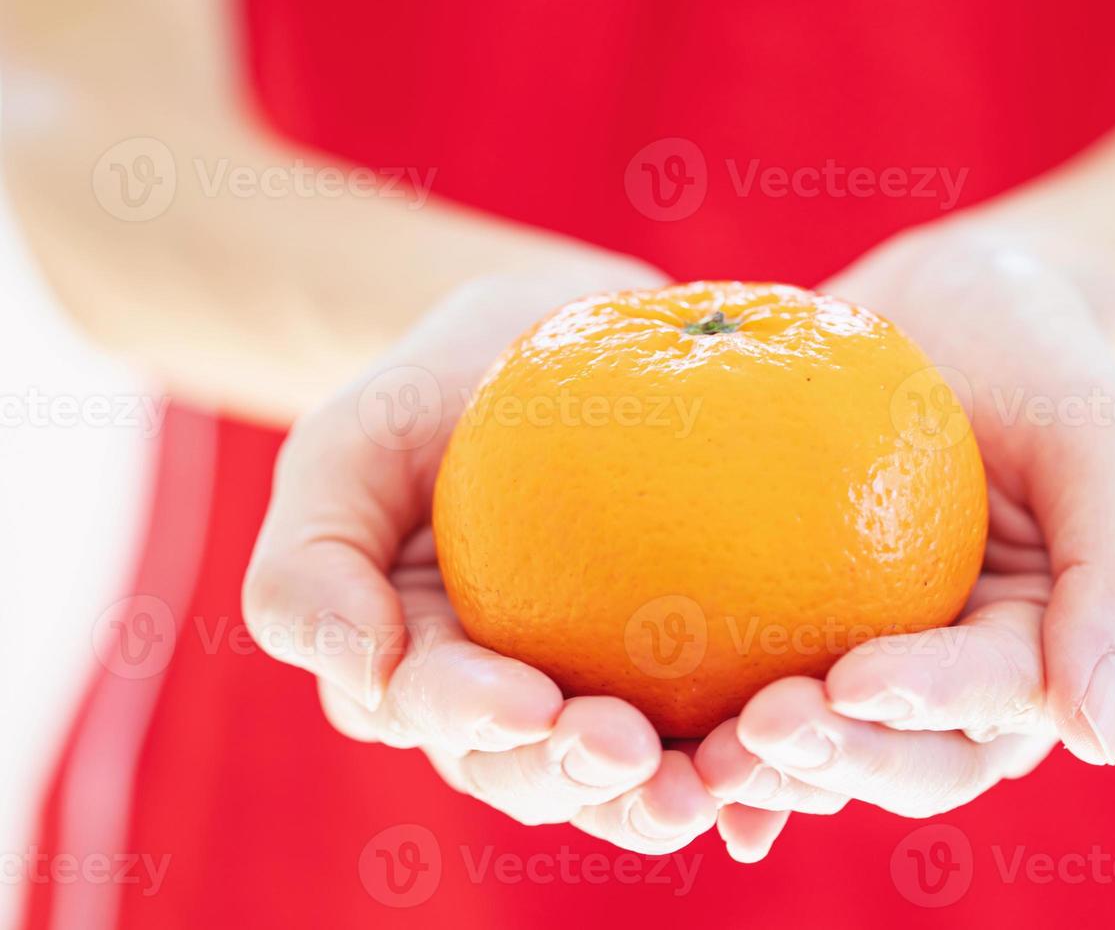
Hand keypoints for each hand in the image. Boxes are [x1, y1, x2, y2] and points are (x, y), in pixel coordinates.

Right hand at [243, 268, 720, 854]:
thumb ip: (311, 559)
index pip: (441, 712)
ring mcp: (603, 694)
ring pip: (636, 777)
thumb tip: (363, 674)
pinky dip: (752, 774)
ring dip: (679, 796)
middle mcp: (510, 705)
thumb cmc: (440, 391)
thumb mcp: (351, 445)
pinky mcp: (691, 676)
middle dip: (588, 786)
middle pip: (542, 773)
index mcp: (422, 670)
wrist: (558, 341)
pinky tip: (782, 794)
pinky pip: (722, 730)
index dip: (481, 724)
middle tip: (645, 764)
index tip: (532, 702)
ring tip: (730, 785)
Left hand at [696, 223, 1114, 852]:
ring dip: (763, 768)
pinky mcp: (792, 629)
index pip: (991, 703)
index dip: (925, 706)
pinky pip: (751, 688)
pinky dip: (708, 725)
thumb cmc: (1039, 358)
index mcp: (1038, 654)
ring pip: (825, 749)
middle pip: (907, 761)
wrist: (948, 305)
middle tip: (759, 730)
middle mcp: (955, 684)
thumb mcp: (1104, 442)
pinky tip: (654, 738)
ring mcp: (870, 659)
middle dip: (838, 763)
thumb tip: (1096, 738)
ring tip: (691, 753)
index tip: (852, 682)